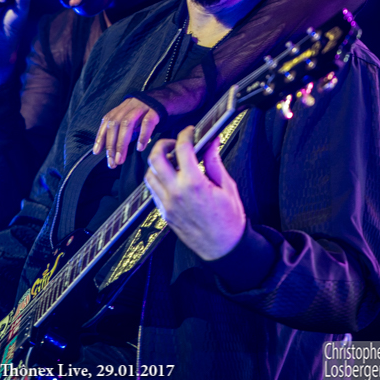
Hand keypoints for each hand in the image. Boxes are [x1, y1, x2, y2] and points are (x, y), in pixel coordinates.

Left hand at [93, 98, 160, 167]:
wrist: (176, 96)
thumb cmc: (156, 112)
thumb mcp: (138, 119)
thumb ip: (129, 130)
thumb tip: (118, 149)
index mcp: (124, 107)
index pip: (107, 120)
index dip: (101, 136)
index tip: (97, 151)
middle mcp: (130, 105)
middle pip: (115, 124)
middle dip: (111, 144)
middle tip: (112, 162)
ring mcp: (143, 106)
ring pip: (127, 123)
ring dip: (122, 143)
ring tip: (121, 159)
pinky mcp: (156, 109)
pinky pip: (147, 122)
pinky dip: (142, 135)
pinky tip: (140, 147)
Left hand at [144, 126, 245, 260]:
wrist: (224, 249)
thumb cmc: (229, 219)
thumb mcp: (227, 186)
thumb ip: (214, 161)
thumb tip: (211, 141)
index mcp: (194, 184)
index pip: (182, 149)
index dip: (186, 134)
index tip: (191, 131)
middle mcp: (176, 193)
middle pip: (155, 158)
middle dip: (163, 144)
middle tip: (174, 143)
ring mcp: (167, 205)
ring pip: (149, 174)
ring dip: (157, 163)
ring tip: (171, 160)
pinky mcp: (164, 213)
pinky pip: (152, 190)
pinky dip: (157, 178)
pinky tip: (170, 176)